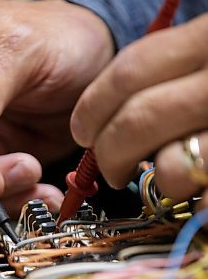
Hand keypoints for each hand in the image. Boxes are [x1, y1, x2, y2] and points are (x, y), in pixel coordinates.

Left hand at [71, 13, 207, 206]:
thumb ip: (176, 75)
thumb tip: (112, 117)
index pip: (132, 70)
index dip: (93, 106)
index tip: (82, 130)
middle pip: (138, 120)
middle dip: (109, 154)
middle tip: (109, 169)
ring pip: (169, 167)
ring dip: (159, 181)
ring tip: (167, 179)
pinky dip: (199, 208)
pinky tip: (202, 198)